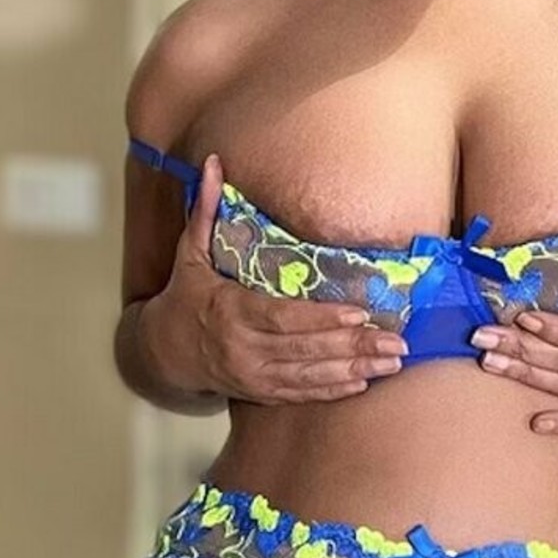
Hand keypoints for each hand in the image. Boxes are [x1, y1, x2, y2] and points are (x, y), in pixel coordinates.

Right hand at [143, 153, 407, 402]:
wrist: (162, 352)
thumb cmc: (183, 298)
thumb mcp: (189, 253)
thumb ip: (205, 210)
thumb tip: (212, 163)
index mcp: (231, 312)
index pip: (283, 318)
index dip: (322, 319)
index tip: (359, 314)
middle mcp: (245, 350)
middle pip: (306, 351)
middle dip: (354, 347)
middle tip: (395, 344)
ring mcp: (254, 376)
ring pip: (309, 377)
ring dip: (353, 371)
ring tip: (390, 364)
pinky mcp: (260, 392)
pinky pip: (301, 394)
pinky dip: (331, 391)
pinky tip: (363, 384)